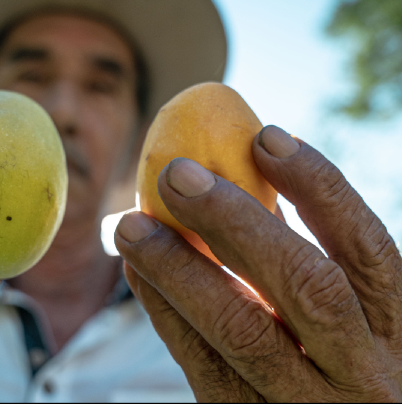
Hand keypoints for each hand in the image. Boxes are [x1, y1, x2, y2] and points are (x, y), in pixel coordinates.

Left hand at [115, 125, 400, 401]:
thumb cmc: (333, 365)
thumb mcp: (349, 321)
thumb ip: (309, 264)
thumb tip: (234, 182)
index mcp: (396, 329)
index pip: (366, 248)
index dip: (319, 186)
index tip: (266, 136)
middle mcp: (362, 371)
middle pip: (306, 284)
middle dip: (236, 220)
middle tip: (177, 173)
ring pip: (241, 330)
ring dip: (178, 267)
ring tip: (131, 223)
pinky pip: (200, 363)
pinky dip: (163, 309)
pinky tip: (138, 271)